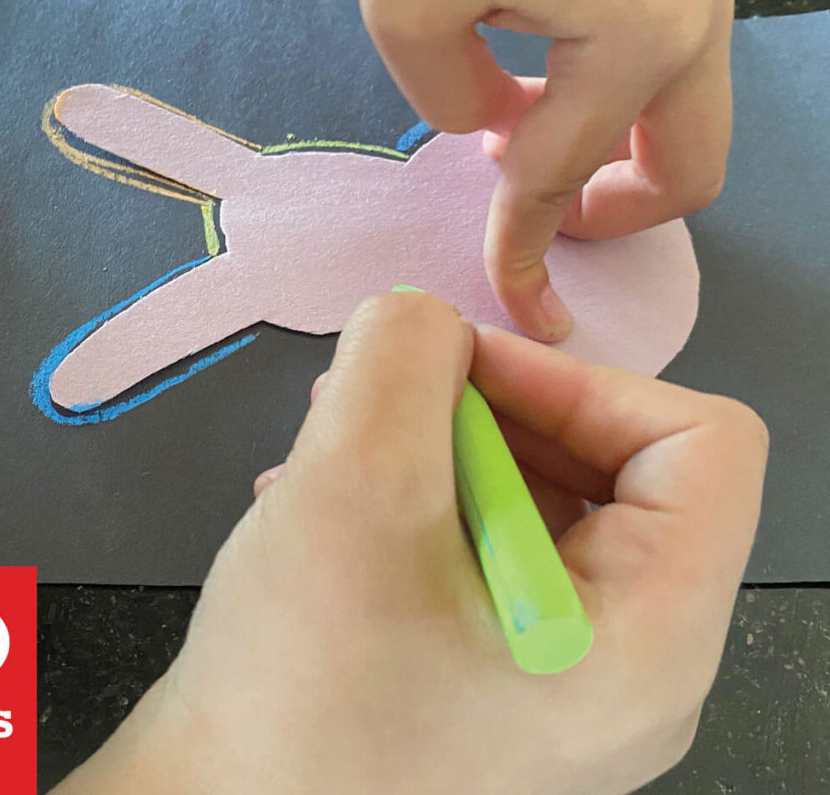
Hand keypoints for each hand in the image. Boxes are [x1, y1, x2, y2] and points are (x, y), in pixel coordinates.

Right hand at [54, 291, 764, 794]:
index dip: (582, 381)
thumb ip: (402, 355)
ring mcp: (563, 680)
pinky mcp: (496, 677)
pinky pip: (491, 550)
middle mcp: (633, 669)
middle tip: (380, 403)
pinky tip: (330, 511)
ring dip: (439, 449)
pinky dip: (420, 501)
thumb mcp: (352, 483)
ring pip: (537, 501)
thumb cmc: (297, 682)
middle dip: (489, 410)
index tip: (459, 373)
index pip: (703, 444)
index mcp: (651, 638)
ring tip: (336, 454)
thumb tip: (424, 320)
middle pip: (612, 467)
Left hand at [354, 0, 733, 341]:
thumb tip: (498, 126)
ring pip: (683, 127)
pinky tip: (537, 83)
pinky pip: (665, 74)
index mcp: (638, 42)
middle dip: (611, 219)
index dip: (522, 250)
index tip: (507, 301)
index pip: (564, 178)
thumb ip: (456, 106)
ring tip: (517, 141)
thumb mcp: (410, 14)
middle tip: (533, 214)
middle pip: (685, 177)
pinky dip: (614, 108)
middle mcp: (695, 23)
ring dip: (613, 161)